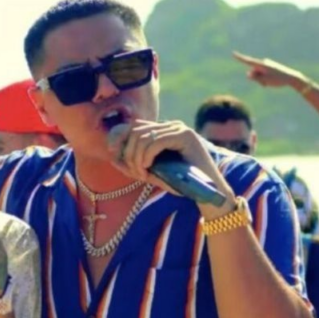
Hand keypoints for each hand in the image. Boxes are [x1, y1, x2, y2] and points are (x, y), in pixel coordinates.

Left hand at [107, 119, 235, 218]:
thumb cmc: (180, 183)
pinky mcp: (186, 136)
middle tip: (135, 172)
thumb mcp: (151, 173)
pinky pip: (156, 141)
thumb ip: (133, 164)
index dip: (120, 138)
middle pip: (136, 130)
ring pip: (144, 136)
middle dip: (129, 152)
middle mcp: (171, 126)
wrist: (206, 192)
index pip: (135, 126)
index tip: (114, 154)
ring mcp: (179, 128)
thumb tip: (112, 157)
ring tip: (142, 174)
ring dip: (137, 157)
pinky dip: (147, 156)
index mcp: (164, 131)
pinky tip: (149, 167)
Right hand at [233, 51, 308, 89]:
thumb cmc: (278, 79)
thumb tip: (248, 73)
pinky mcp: (270, 68)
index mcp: (262, 65)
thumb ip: (254, 77)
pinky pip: (263, 74)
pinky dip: (264, 79)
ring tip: (270, 83)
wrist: (292, 78)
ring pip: (258, 74)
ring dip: (261, 80)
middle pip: (253, 71)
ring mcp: (267, 65)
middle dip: (256, 78)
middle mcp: (264, 63)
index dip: (239, 58)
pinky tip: (272, 82)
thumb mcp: (264, 80)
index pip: (248, 61)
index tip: (233, 53)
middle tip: (265, 85)